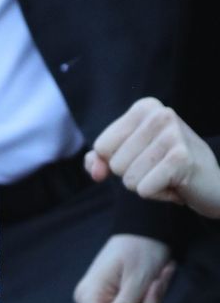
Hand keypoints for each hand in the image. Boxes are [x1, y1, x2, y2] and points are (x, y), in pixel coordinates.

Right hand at [73, 232, 174, 302]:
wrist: (144, 229)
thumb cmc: (140, 250)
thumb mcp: (136, 279)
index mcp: (90, 297)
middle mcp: (91, 302)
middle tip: (155, 287)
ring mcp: (102, 301)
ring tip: (158, 279)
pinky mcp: (114, 299)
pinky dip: (149, 301)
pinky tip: (156, 280)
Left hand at [86, 97, 219, 219]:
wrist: (214, 184)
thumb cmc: (166, 167)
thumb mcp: (130, 157)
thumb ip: (100, 161)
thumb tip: (95, 171)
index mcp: (144, 108)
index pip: (101, 147)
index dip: (118, 162)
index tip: (146, 157)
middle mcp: (159, 114)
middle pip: (114, 164)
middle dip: (134, 175)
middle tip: (161, 168)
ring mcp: (172, 134)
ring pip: (128, 179)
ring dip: (147, 185)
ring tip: (169, 176)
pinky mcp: (181, 159)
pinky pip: (144, 190)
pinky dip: (158, 194)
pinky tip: (177, 185)